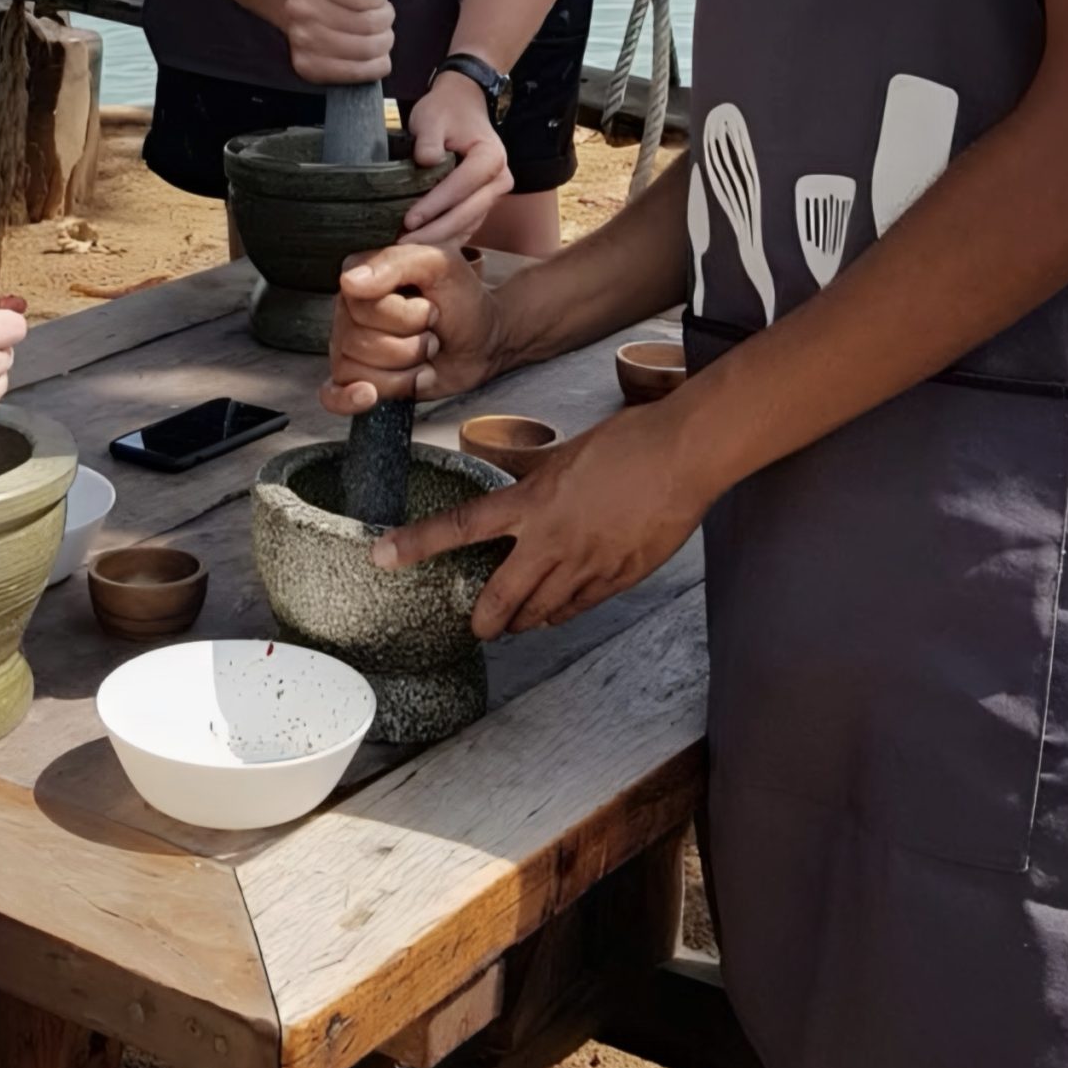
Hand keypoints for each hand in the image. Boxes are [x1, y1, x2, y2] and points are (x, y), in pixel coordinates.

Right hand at [282, 0, 395, 85]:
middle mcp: (300, 10)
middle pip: (368, 26)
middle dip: (386, 20)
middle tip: (384, 15)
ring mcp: (301, 42)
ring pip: (365, 51)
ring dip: (384, 42)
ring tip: (380, 33)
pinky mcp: (307, 68)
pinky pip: (355, 75)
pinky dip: (375, 67)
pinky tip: (375, 55)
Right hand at [321, 242, 503, 414]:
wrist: (483, 340)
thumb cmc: (461, 300)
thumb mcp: (439, 265)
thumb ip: (396, 262)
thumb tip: (349, 281)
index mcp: (360, 277)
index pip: (362, 306)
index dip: (404, 316)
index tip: (430, 308)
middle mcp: (347, 312)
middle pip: (358, 342)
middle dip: (409, 346)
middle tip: (430, 334)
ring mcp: (349, 347)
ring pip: (355, 372)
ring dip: (403, 373)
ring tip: (422, 357)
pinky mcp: (357, 379)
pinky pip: (333, 395)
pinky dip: (347, 400)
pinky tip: (366, 396)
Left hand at [372, 407, 709, 639]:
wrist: (685, 455)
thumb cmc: (629, 442)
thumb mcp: (565, 454)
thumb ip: (532, 477)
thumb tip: (513, 480)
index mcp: (531, 502)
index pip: (459, 527)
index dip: (415, 544)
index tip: (382, 556)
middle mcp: (551, 541)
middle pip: (499, 598)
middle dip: (482, 620)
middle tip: (477, 625)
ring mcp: (586, 565)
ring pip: (538, 613)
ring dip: (521, 621)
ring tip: (516, 621)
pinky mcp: (618, 578)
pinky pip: (577, 608)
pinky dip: (561, 613)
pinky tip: (557, 611)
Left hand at [400, 69, 511, 246]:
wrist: (461, 107)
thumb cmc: (445, 111)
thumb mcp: (432, 117)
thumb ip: (428, 139)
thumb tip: (426, 162)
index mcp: (491, 157)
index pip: (461, 187)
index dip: (434, 206)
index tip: (408, 220)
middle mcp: (500, 180)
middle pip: (467, 214)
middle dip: (434, 232)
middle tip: (402, 245)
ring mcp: (493, 195)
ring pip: (466, 225)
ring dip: (437, 239)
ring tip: (406, 247)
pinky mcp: (483, 205)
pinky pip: (465, 227)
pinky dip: (444, 237)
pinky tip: (419, 244)